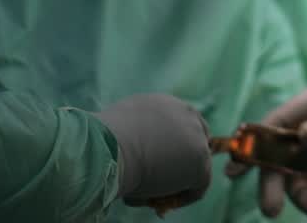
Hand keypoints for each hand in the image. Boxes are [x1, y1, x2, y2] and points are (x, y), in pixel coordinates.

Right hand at [94, 93, 211, 208]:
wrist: (112, 148)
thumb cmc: (106, 141)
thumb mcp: (122, 129)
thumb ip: (137, 134)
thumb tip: (132, 149)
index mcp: (165, 104)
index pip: (178, 124)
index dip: (171, 146)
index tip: (158, 164)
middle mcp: (185, 113)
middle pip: (194, 139)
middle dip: (182, 160)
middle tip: (162, 181)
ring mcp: (197, 136)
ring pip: (195, 164)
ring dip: (178, 180)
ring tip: (151, 194)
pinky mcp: (200, 160)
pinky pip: (199, 186)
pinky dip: (183, 197)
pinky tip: (161, 202)